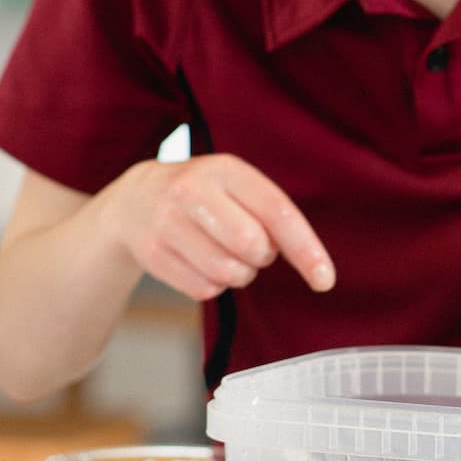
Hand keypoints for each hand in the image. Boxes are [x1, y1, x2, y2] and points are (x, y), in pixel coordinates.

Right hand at [103, 154, 334, 300]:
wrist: (135, 200)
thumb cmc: (207, 196)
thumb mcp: (238, 187)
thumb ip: (272, 215)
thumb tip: (310, 261)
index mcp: (227, 171)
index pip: (278, 213)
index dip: (306, 249)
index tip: (325, 280)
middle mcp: (192, 191)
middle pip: (252, 246)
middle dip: (262, 257)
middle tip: (251, 247)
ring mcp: (167, 223)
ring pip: (228, 273)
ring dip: (239, 274)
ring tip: (227, 254)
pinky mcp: (152, 254)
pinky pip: (204, 289)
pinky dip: (213, 285)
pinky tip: (200, 262)